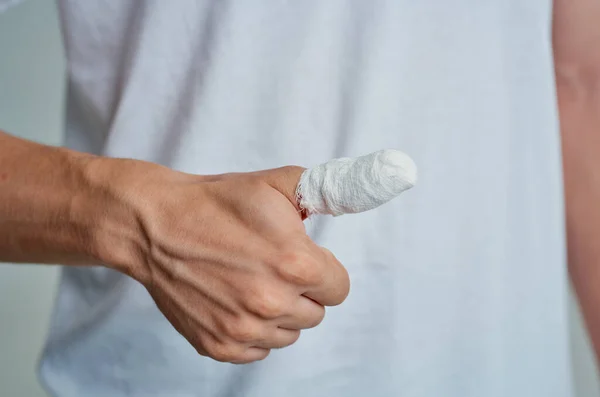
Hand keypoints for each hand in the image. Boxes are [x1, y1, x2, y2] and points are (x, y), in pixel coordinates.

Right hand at [91, 159, 349, 363]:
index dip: (323, 272)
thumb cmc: (214, 203)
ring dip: (277, 314)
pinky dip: (251, 331)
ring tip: (249, 282)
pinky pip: (257, 350)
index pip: (339, 290)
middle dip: (301, 292)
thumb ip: (324, 192)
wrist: (154, 224)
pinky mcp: (217, 345)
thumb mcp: (276, 184)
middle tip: (270, 267)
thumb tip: (358, 193)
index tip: (304, 261)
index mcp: (296, 265)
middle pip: (315, 314)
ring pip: (287, 334)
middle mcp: (272, 304)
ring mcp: (243, 329)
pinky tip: (233, 300)